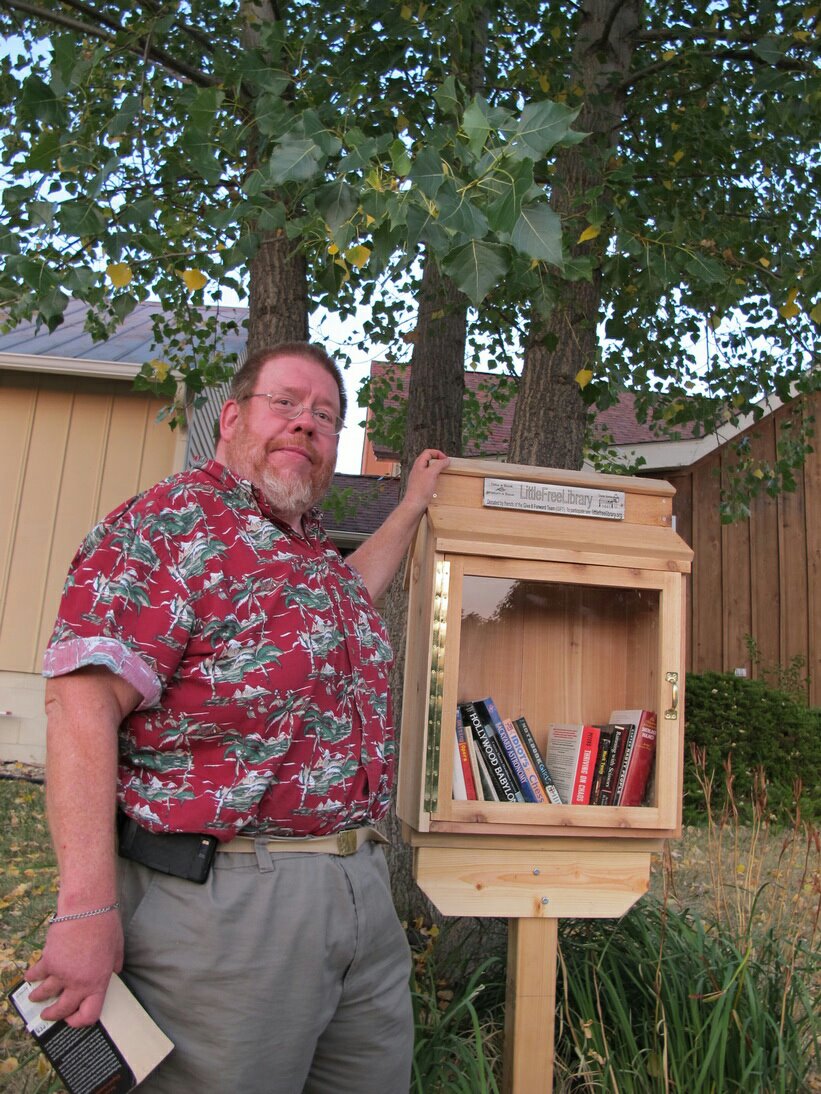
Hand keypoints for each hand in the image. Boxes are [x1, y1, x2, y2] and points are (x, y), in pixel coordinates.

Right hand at [26, 912, 123, 1026]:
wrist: (87, 909)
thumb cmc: (106, 926)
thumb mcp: (117, 949)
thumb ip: (114, 966)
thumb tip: (114, 972)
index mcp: (97, 982)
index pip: (89, 1015)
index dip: (79, 1021)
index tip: (72, 1019)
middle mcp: (78, 983)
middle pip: (62, 1010)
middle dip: (53, 1015)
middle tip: (48, 1015)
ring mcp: (61, 974)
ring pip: (45, 994)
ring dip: (38, 997)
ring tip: (35, 996)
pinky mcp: (48, 961)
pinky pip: (36, 974)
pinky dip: (32, 976)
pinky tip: (30, 977)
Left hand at [402, 448, 449, 516]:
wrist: (415, 504)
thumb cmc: (421, 490)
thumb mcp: (432, 473)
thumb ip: (439, 464)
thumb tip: (446, 460)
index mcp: (418, 464)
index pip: (428, 452)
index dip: (437, 453)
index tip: (445, 459)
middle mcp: (417, 470)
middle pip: (428, 459)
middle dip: (438, 460)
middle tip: (445, 465)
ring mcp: (418, 478)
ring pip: (429, 468)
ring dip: (437, 469)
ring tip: (443, 473)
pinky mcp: (421, 485)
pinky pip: (429, 477)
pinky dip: (435, 476)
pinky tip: (438, 481)